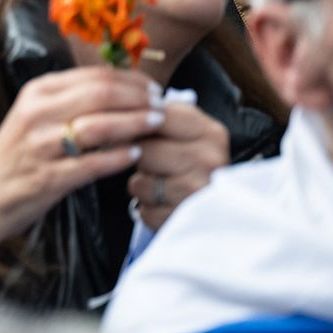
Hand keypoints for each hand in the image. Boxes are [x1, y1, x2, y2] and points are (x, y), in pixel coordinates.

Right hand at [0, 68, 161, 270]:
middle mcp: (36, 113)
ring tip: (157, 126)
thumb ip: (71, 101)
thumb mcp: (36, 117)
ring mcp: (41, 145)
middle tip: (163, 106)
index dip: (131, 80)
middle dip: (139, 99)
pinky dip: (118, 158)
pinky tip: (135, 155)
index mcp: (36, 92)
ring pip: (100, 126)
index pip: (94, 75)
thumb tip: (122, 89)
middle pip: (101, 94)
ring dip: (135, 124)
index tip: (154, 88)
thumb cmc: (18, 157)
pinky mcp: (48, 177)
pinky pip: (93, 163)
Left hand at [128, 102, 228, 231]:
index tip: (125, 130)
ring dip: (141, 185)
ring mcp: (200, 193)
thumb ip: (156, 116)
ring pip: (141, 185)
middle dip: (137, 157)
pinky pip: (145, 212)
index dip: (133, 124)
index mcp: (210, 132)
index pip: (156, 119)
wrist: (218, 202)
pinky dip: (148, 208)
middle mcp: (210, 161)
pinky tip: (163, 202)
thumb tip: (113, 112)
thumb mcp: (184, 130)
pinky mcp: (187, 220)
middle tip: (149, 161)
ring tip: (159, 182)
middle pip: (144, 152)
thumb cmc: (190, 159)